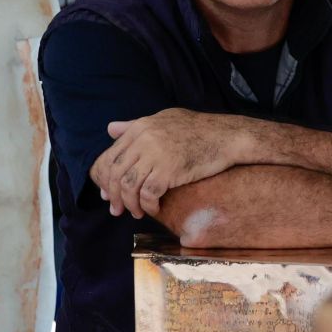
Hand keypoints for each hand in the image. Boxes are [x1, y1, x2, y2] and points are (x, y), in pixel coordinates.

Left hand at [90, 109, 245, 219]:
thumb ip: (135, 125)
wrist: (226, 136)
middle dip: (113, 196)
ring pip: (129, 186)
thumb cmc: (198, 128)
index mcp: (140, 128)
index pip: (109, 157)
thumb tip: (110, 129)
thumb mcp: (164, 118)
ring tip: (136, 213)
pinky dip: (148, 206)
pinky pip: (148, 194)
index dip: (104, 179)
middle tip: (116, 210)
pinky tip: (154, 210)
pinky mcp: (169, 170)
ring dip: (130, 204)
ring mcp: (156, 154)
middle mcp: (144, 139)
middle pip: (115, 173)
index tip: (108, 194)